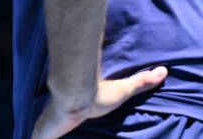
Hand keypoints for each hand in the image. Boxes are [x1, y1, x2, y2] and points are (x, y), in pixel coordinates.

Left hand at [30, 66, 167, 138]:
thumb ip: (140, 82)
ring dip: (38, 137)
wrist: (75, 93)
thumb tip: (165, 71)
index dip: (61, 120)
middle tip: (44, 136)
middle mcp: (57, 117)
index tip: (61, 121)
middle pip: (47, 128)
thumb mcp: (122, 92)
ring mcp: (47, 126)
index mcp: (71, 111)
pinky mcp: (41, 133)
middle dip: (46, 131)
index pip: (63, 117)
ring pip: (39, 135)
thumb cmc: (97, 94)